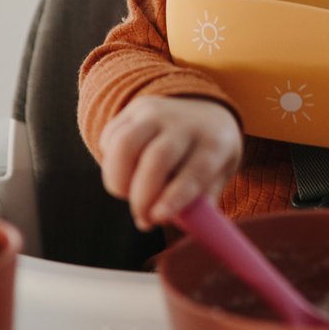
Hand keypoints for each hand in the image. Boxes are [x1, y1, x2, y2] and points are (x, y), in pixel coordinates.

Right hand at [99, 95, 241, 229]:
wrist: (205, 112)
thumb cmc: (209, 155)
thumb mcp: (218, 176)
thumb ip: (197, 202)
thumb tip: (167, 219)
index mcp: (214, 142)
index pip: (196, 170)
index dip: (176, 196)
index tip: (158, 218)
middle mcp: (185, 123)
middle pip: (157, 157)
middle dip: (143, 195)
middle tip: (142, 217)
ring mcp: (157, 112)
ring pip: (125, 144)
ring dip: (118, 178)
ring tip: (126, 194)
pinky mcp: (133, 109)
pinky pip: (110, 137)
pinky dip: (110, 162)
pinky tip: (126, 171)